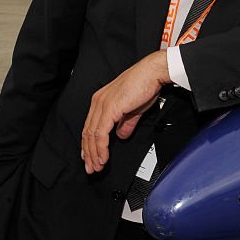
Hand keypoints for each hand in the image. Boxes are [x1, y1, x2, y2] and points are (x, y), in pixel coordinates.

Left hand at [81, 51, 170, 173]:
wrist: (152, 72)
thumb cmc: (145, 84)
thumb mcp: (134, 109)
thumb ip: (126, 123)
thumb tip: (122, 134)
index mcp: (102, 100)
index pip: (90, 126)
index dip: (89, 144)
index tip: (91, 157)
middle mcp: (98, 102)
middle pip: (87, 133)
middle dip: (89, 153)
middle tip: (91, 167)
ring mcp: (102, 105)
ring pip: (92, 135)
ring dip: (94, 154)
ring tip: (97, 166)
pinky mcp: (109, 109)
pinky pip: (101, 133)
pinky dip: (101, 148)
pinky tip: (103, 157)